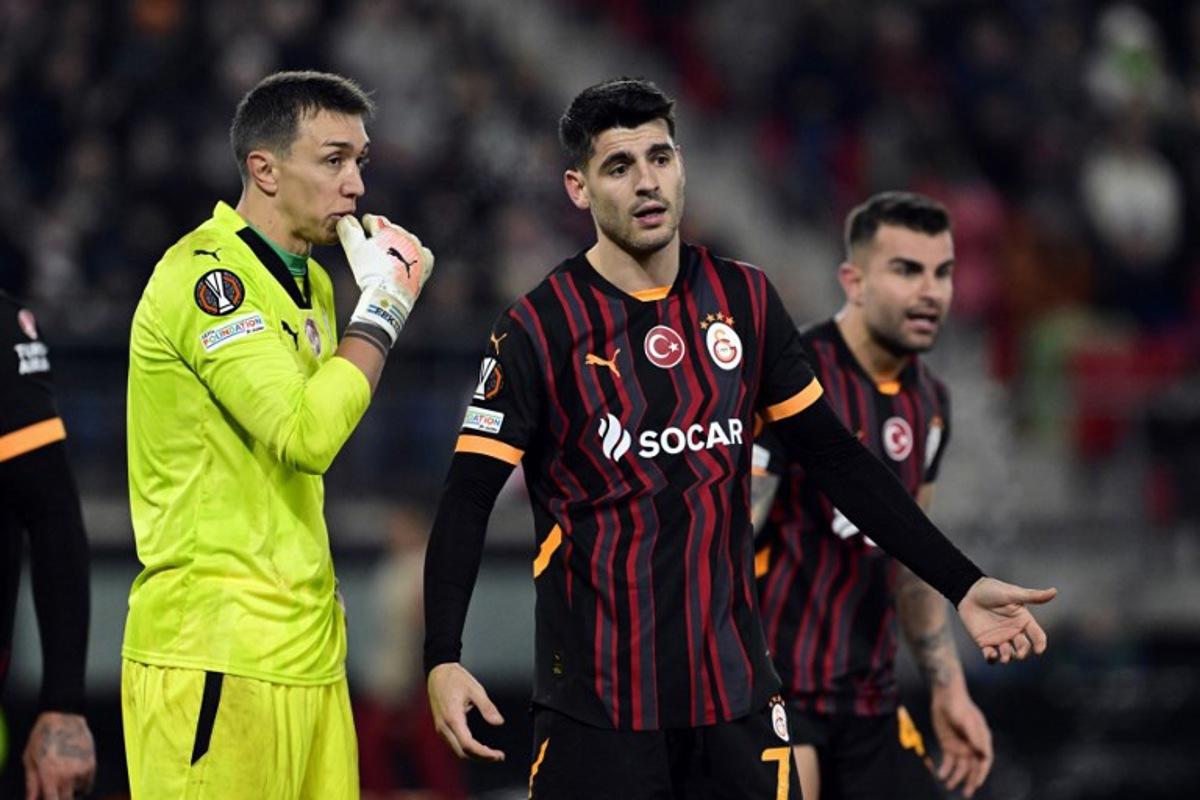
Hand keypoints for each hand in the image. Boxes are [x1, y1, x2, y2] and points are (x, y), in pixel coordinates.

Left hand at [22, 711, 95, 799]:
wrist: (64, 715)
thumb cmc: (41, 736)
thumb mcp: (30, 759)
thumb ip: (32, 783)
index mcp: (50, 775)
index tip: (50, 797)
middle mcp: (68, 775)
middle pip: (67, 799)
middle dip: (61, 797)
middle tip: (55, 790)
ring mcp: (82, 769)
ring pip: (78, 792)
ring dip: (71, 790)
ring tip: (64, 778)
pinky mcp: (91, 763)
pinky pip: (88, 782)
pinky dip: (81, 783)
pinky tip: (73, 773)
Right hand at [337, 214, 434, 343]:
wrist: (388, 296)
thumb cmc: (369, 272)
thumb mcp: (353, 250)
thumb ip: (348, 231)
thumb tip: (345, 218)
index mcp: (386, 229)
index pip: (374, 220)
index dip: (366, 224)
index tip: (364, 228)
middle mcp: (404, 235)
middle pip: (391, 229)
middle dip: (383, 235)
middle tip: (376, 245)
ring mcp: (416, 248)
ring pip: (407, 240)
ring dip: (399, 244)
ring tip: (390, 255)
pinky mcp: (425, 262)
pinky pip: (422, 253)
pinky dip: (415, 255)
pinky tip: (408, 261)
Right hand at [427, 662, 504, 761]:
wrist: (438, 672)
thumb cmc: (455, 678)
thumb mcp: (475, 689)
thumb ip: (487, 707)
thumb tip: (498, 722)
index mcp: (452, 718)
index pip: (467, 745)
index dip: (483, 754)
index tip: (497, 755)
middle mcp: (444, 727)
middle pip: (462, 753)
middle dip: (481, 757)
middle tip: (498, 756)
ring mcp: (440, 728)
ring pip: (457, 751)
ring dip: (474, 755)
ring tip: (491, 753)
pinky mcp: (441, 727)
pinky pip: (453, 744)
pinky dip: (466, 749)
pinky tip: (478, 746)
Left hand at [930, 683, 991, 797]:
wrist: (944, 696)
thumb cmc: (959, 705)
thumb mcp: (967, 720)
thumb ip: (975, 737)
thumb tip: (985, 754)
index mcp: (981, 740)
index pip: (984, 761)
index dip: (981, 773)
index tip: (976, 783)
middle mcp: (972, 746)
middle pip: (973, 767)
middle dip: (969, 781)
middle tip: (966, 793)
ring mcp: (960, 746)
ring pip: (960, 767)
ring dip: (956, 778)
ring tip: (948, 786)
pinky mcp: (948, 745)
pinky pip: (948, 761)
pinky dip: (945, 769)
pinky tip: (940, 775)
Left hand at [957, 577, 1056, 663]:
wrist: (968, 592)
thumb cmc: (992, 590)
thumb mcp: (1012, 593)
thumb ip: (1032, 596)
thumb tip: (1054, 591)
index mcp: (1024, 620)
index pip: (1037, 636)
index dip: (1040, 644)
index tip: (1039, 650)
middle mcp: (1014, 631)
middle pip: (1024, 648)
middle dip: (1023, 653)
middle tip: (1019, 653)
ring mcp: (1000, 638)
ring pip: (1009, 654)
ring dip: (1008, 657)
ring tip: (1004, 656)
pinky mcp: (985, 642)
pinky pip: (991, 656)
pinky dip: (992, 659)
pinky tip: (991, 655)